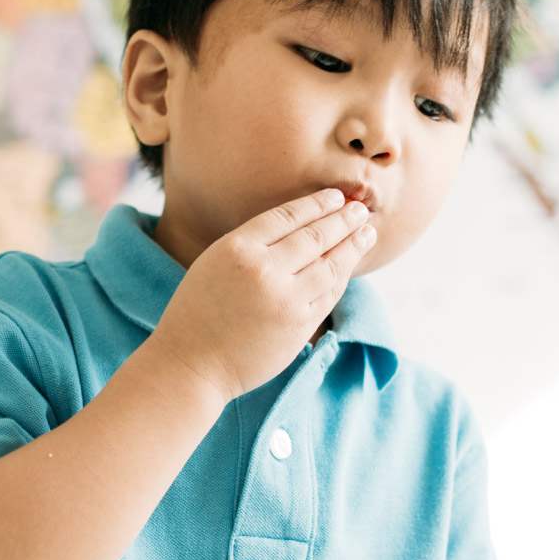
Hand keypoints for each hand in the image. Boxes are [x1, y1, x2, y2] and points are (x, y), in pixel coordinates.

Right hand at [145, 189, 378, 401]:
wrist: (192, 363)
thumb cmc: (198, 312)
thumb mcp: (214, 263)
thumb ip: (253, 246)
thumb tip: (301, 227)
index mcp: (237, 248)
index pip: (288, 216)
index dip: (317, 204)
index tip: (336, 196)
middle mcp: (263, 270)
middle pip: (315, 236)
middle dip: (343, 220)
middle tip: (360, 209)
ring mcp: (284, 300)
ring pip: (330, 265)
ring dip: (352, 246)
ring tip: (366, 233)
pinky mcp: (299, 326)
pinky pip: (328, 295)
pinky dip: (342, 277)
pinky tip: (349, 266)